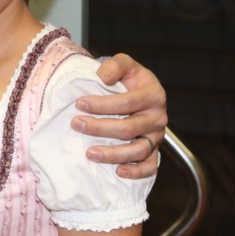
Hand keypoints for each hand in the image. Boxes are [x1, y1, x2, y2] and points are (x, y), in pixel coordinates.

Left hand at [73, 53, 166, 178]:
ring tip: (90, 153)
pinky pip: (149, 166)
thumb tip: (103, 78)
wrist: (140, 91)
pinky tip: (118, 171)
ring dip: (113, 154)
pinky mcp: (154, 151)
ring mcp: (157, 136)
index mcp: (153, 95)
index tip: (80, 103)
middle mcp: (158, 117)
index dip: (103, 104)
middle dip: (100, 128)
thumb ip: (115, 65)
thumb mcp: (124, 63)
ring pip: (138, 150)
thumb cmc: (130, 79)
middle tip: (76, 124)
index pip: (127, 102)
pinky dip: (136, 172)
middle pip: (129, 128)